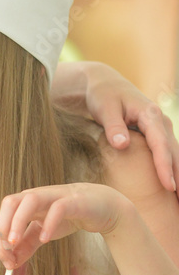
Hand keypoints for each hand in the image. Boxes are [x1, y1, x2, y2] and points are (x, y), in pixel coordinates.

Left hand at [0, 183, 124, 269]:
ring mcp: (54, 196)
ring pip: (29, 200)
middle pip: (10, 202)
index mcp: (24, 205)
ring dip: (18, 221)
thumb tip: (11, 263)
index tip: (6, 261)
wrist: (102, 206)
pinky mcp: (73, 201)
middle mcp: (35, 197)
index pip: (3, 218)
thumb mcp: (43, 233)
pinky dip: (49, 223)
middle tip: (7, 248)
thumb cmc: (68, 217)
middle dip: (3, 225)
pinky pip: (58, 208)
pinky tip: (45, 239)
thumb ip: (26, 246)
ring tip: (15, 242)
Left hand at [80, 63, 177, 192]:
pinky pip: (168, 154)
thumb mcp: (104, 108)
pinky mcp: (157, 135)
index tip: (168, 186)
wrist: (104, 84)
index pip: (161, 144)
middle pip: (174, 152)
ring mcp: (161, 128)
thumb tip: (123, 145)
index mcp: (150, 114)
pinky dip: (173, 170)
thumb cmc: (102, 96)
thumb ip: (113, 127)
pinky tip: (175, 190)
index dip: (165, 166)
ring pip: (175, 155)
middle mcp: (161, 121)